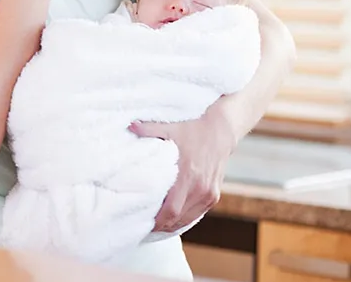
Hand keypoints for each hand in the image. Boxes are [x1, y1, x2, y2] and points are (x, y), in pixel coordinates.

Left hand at [129, 106, 237, 232]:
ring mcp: (209, 193)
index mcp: (188, 174)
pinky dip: (185, 219)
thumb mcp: (170, 127)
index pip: (172, 209)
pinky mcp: (214, 195)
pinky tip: (172, 219)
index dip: (158, 220)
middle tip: (145, 226)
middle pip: (179, 218)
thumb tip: (129, 126)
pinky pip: (197, 213)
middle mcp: (200, 188)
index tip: (144, 222)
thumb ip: (149, 129)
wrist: (220, 130)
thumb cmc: (193, 129)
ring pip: (189, 219)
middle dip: (162, 225)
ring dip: (173, 225)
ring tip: (156, 225)